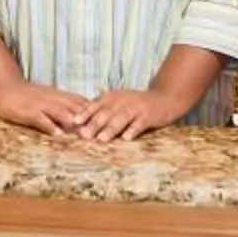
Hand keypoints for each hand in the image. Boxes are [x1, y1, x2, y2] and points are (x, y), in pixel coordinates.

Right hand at [0, 81, 100, 134]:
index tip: (111, 123)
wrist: (6, 87)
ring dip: (74, 124)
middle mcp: (55, 100)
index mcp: (61, 97)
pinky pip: (41, 119)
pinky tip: (58, 135)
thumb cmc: (29, 96)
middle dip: (90, 121)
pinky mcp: (29, 112)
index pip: (83, 104)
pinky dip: (50, 126)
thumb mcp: (51, 98)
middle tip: (104, 133)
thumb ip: (67, 106)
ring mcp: (42, 105)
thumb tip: (85, 117)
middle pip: (76, 109)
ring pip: (61, 113)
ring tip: (86, 136)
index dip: (97, 113)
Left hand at [77, 87, 191, 142]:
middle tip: (84, 135)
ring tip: (101, 139)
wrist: (164, 99)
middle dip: (94, 124)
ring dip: (110, 129)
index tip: (74, 123)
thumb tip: (79, 125)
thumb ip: (102, 111)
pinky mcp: (148, 115)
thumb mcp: (117, 103)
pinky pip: (139, 124)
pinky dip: (132, 130)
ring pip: (121, 118)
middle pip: (106, 113)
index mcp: (112, 97)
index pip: (95, 105)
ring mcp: (136, 108)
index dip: (85, 113)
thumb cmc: (135, 105)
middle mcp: (122, 101)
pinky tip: (126, 139)